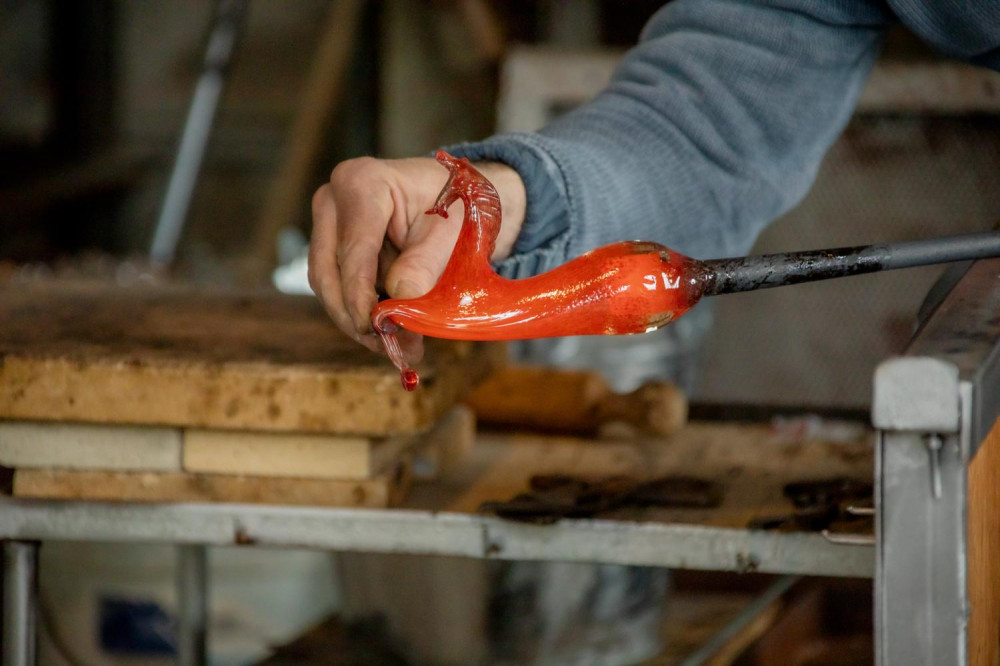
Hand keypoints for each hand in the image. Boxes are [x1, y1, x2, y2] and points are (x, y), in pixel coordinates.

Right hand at [309, 156, 525, 353]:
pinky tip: (391, 332)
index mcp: (361, 183)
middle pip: (329, 271)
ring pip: (329, 285)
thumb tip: (398, 310)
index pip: (353, 249)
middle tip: (390, 348)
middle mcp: (333, 202)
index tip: (372, 328)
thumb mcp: (451, 232)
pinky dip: (363, 311)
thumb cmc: (456, 205)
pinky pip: (339, 287)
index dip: (359, 295)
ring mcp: (329, 225)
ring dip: (358, 320)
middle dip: (355, 316)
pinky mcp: (334, 248)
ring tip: (399, 347)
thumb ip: (424, 267)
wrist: (458, 197)